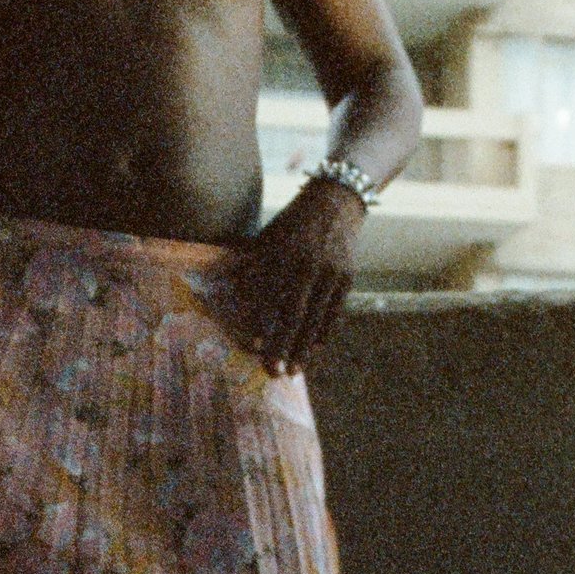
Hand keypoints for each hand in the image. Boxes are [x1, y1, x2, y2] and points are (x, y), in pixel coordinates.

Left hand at [232, 175, 365, 377]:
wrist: (335, 202)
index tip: (251, 347)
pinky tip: (313, 351)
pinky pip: (334, 313)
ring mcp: (330, 271)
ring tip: (293, 370)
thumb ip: (250, 266)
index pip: (267, 295)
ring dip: (303, 348)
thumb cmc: (291, 224)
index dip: (259, 323)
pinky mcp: (346, 277)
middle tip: (271, 372)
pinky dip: (323, 334)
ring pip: (315, 318)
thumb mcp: (267, 238)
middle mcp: (306, 263)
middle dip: (281, 345)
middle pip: (293, 313)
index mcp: (281, 252)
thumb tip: (228, 296)